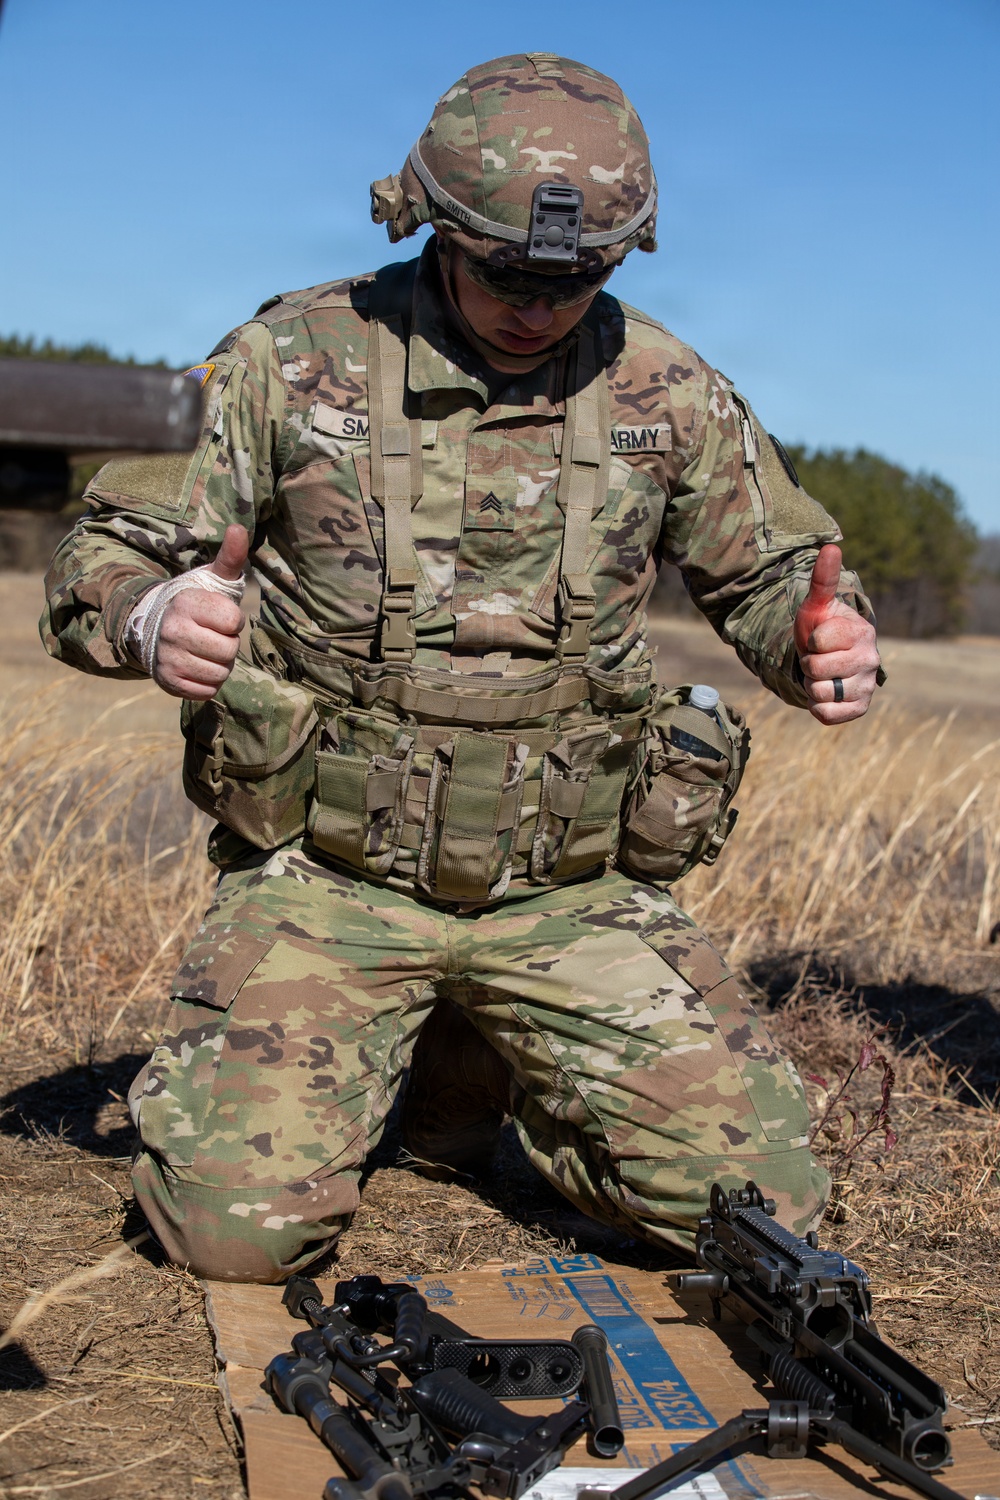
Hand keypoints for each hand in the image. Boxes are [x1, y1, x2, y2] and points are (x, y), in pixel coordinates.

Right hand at [154, 525, 248, 699]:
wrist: (155, 628)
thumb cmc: (195, 603)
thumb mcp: (212, 579)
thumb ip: (230, 557)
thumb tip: (240, 528)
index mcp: (187, 603)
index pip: (234, 621)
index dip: (233, 621)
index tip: (219, 616)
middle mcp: (173, 631)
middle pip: (229, 651)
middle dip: (228, 645)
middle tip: (213, 635)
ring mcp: (168, 658)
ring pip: (220, 673)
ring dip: (220, 665)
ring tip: (205, 650)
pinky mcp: (168, 681)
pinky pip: (207, 691)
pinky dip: (208, 682)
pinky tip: (197, 666)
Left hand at [793, 544, 879, 724]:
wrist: (826, 661)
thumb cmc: (820, 630)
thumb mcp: (817, 605)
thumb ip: (823, 579)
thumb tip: (831, 547)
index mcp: (862, 631)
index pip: (820, 641)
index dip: (810, 641)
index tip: (818, 639)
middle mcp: (871, 659)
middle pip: (816, 668)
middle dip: (808, 664)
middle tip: (818, 659)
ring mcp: (867, 685)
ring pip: (820, 692)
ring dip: (811, 685)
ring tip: (821, 675)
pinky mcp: (860, 708)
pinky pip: (827, 714)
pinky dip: (817, 706)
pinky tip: (825, 693)